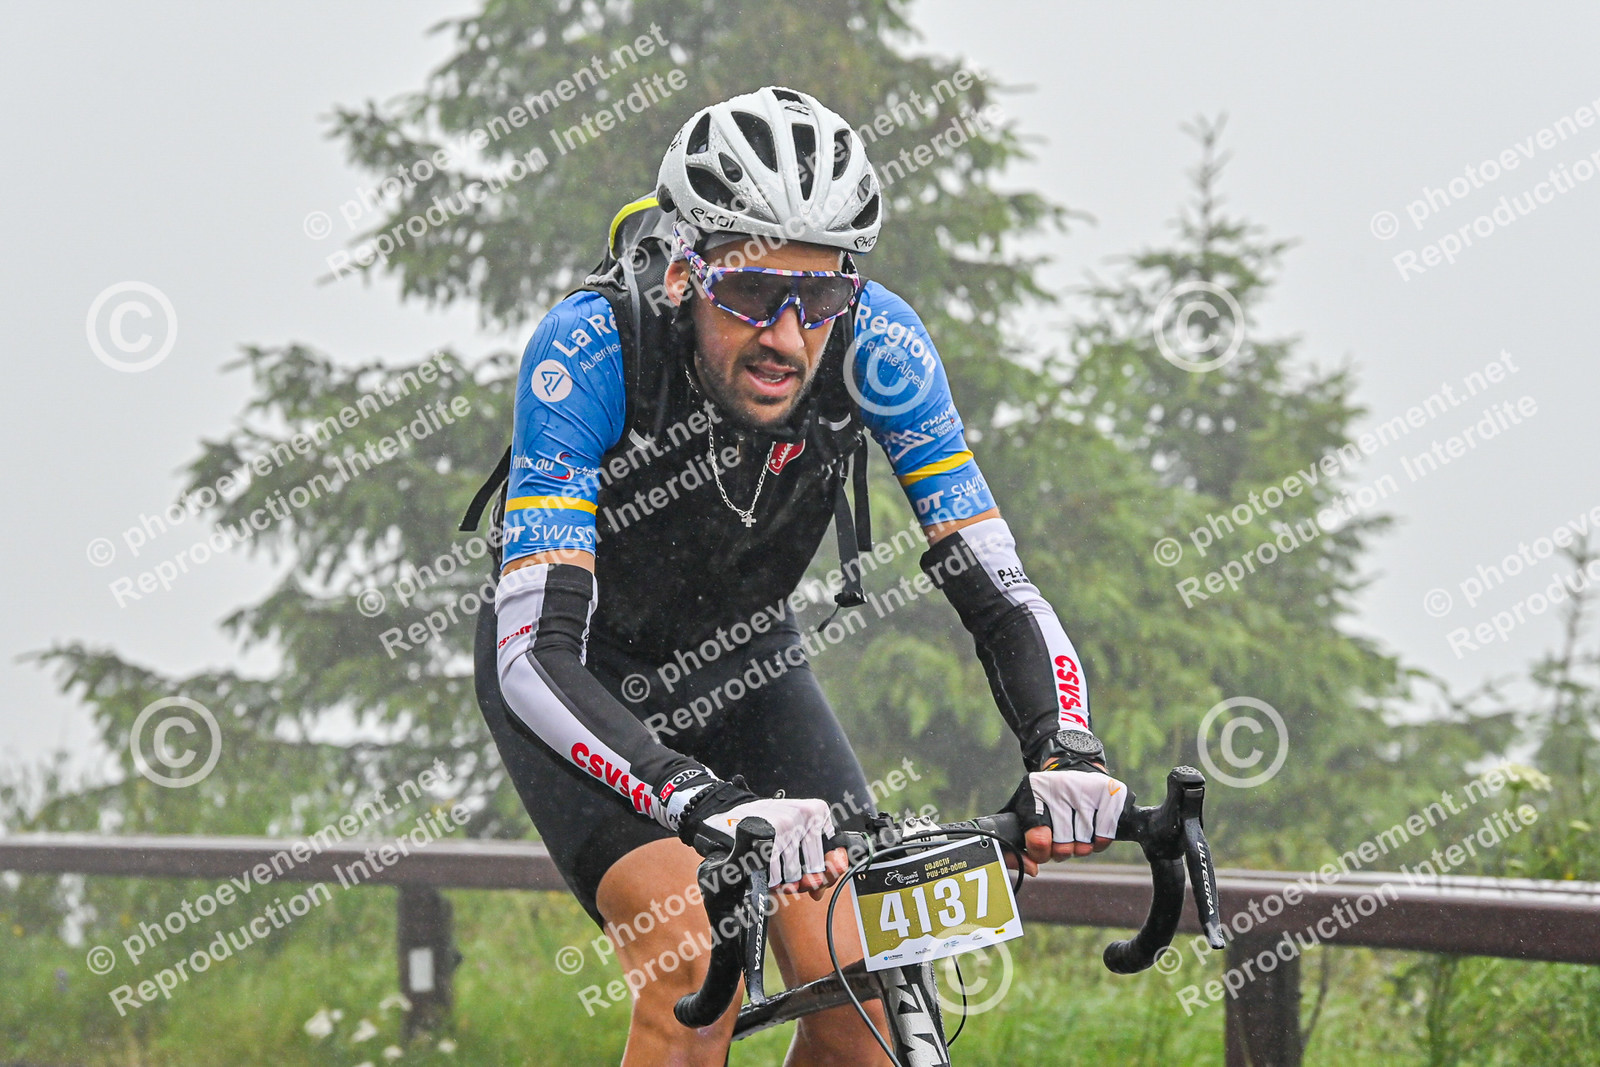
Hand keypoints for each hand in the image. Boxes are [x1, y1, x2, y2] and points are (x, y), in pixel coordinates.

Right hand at [687, 794, 845, 897]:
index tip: (818, 882)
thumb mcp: (794, 835)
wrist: (729, 813)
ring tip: (775, 872)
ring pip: (794, 873)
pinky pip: (776, 872)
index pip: (835, 855)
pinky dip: (770, 879)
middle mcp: (805, 814)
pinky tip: (766, 872)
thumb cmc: (764, 826)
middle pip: (815, 869)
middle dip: (802, 881)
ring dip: (784, 882)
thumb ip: (814, 862)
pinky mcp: (770, 834)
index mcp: (817, 811)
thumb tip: (819, 888)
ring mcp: (788, 822)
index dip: (826, 875)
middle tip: (790, 880)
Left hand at [1005, 766, 1127, 875]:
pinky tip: (1093, 831)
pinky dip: (1099, 842)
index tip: (1042, 849)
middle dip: (1061, 851)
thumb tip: (1031, 870)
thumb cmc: (1047, 802)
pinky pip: (1104, 837)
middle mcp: (1059, 785)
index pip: (1038, 839)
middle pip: (1062, 847)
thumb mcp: (1024, 815)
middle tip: (1061, 840)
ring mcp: (1086, 788)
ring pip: (1084, 845)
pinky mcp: (1110, 792)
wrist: (1076, 770)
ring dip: (1080, 847)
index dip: (1040, 852)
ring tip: (1076, 832)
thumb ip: (1017, 847)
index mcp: (1033, 790)